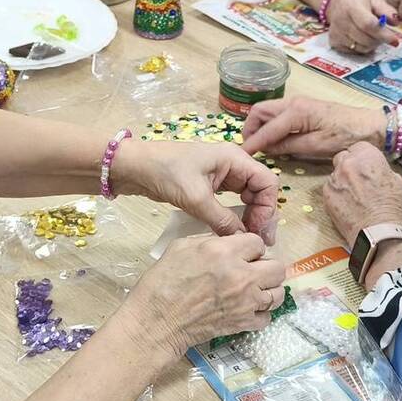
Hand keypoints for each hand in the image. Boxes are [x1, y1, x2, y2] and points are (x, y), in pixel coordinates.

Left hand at [112, 140, 278, 243]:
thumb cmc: (165, 172)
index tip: (258, 231)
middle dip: (261, 215)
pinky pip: (231, 201)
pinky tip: (231, 231)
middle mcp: (232, 164)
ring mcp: (221, 175)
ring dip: (249, 216)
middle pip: (260, 190)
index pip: (267, 182)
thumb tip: (242, 239)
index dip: (267, 208)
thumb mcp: (195, 198)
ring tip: (248, 239)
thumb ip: (221, 219)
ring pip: (247, 197)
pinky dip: (235, 215)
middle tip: (259, 241)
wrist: (134, 166)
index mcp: (234, 159)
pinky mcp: (209, 185)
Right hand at [128, 234, 287, 354]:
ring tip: (254, 290)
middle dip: (266, 266)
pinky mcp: (243, 323)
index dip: (250, 247)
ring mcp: (245, 302)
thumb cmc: (162, 282)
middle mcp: (241, 276)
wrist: (157, 321)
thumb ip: (210, 241)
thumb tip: (226, 243)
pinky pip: (267, 317)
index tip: (242, 253)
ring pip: (278, 293)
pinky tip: (247, 309)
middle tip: (252, 270)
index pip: (258, 242)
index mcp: (224, 252)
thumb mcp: (181, 247)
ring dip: (268, 290)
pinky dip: (260, 313)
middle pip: (277, 268)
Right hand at [242, 96, 382, 160]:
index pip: (266, 129)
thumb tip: (266, 149)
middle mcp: (293, 102)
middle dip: (250, 128)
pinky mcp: (303, 106)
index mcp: (296, 112)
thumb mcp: (315, 146)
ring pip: (267, 110)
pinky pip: (278, 113)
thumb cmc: (345, 137)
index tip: (242, 155)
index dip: (252, 143)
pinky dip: (270, 124)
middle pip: (259, 111)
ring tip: (259, 145)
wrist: (370, 126)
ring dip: (259, 125)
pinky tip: (274, 138)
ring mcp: (298, 102)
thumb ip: (288, 147)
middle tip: (249, 147)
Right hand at [324, 0, 399, 54]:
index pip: (368, 24)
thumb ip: (387, 10)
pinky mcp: (334, 42)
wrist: (337, 1)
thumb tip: (396, 22)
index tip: (394, 40)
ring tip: (373, 34)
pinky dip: (362, 47)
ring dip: (371, 44)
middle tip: (385, 35)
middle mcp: (341, 20)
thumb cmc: (359, 0)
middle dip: (379, 40)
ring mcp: (336, 33)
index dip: (383, 34)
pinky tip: (362, 37)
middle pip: (365, 39)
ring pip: (361, 48)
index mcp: (352, 6)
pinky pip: (353, 51)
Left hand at [324, 142, 401, 246]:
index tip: (367, 165)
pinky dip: (336, 194)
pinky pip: (329, 188)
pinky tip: (347, 205)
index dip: (364, 156)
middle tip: (360, 180)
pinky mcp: (326, 195)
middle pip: (344, 157)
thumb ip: (383, 171)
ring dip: (343, 181)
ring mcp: (335, 179)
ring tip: (355, 197)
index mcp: (368, 156)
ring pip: (335, 174)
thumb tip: (379, 172)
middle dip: (350, 165)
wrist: (379, 233)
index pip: (360, 146)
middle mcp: (348, 164)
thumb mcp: (397, 183)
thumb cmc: (393, 210)